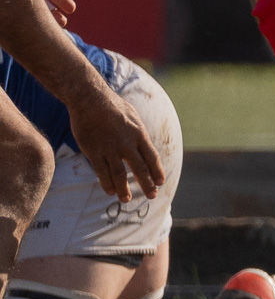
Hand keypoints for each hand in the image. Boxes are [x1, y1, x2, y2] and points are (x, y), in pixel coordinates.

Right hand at [65, 86, 164, 201]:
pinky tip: (110, 191)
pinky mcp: (93, 151)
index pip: (152, 157)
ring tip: (126, 199)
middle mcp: (127, 143)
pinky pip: (101, 171)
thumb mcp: (133, 116)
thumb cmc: (112, 106)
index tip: (160, 181)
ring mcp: (109, 148)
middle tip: (152, 195)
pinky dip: (106, 183)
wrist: (90, 99)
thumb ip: (138, 133)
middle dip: (147, 184)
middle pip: (140, 168)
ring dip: (124, 188)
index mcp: (139, 134)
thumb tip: (144, 145)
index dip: (157, 171)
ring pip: (120, 174)